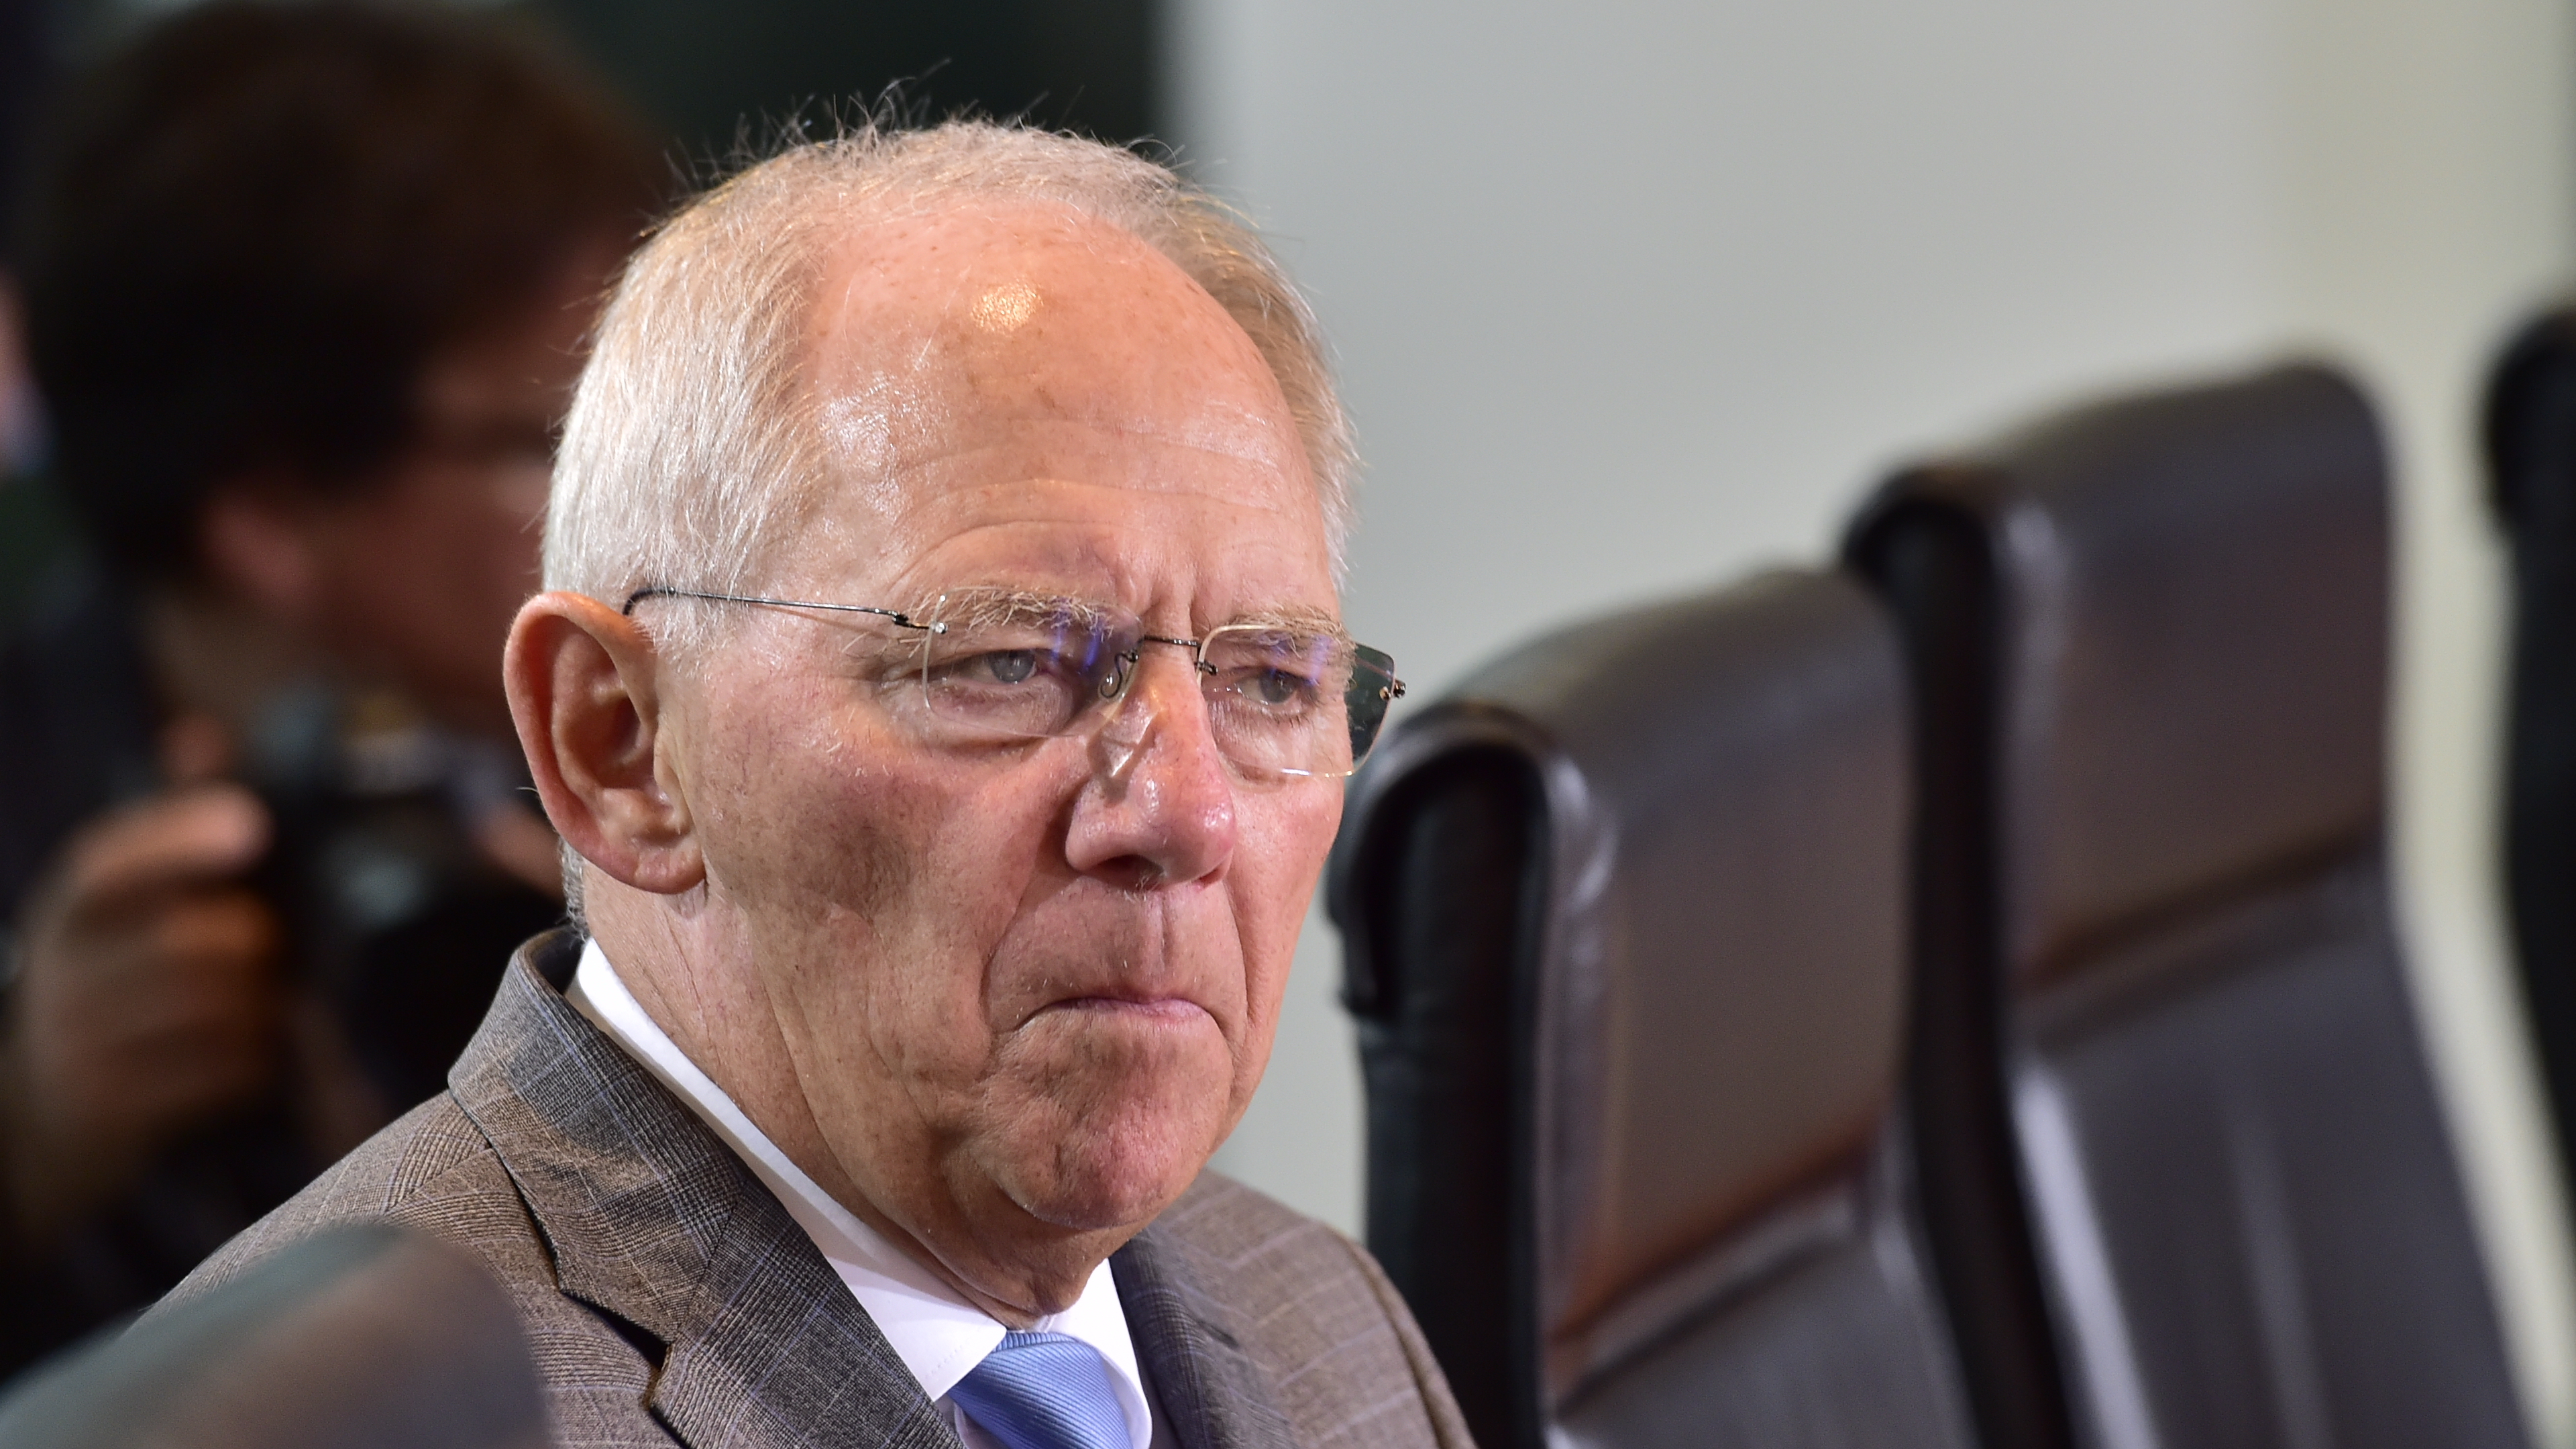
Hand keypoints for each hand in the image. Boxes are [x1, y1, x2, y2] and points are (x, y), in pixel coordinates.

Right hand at [0, 785, 280, 1245]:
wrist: (47, 1104)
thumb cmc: (116, 977)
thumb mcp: (123, 899)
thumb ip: (168, 823)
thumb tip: (201, 737)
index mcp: (74, 903)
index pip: (113, 859)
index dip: (181, 836)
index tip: (251, 822)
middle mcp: (64, 969)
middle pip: (185, 942)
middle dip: (254, 942)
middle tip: (282, 947)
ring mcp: (81, 1043)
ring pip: (210, 1009)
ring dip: (265, 1003)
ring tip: (277, 999)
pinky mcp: (113, 1106)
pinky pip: (216, 1073)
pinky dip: (257, 1061)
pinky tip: (263, 1053)